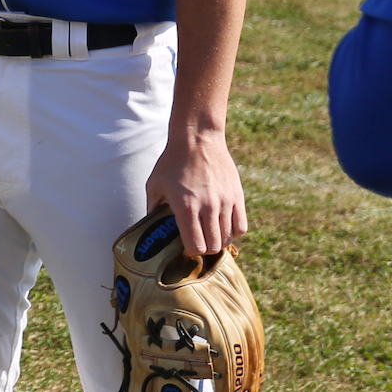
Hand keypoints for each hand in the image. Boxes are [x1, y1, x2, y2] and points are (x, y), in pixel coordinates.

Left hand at [145, 131, 246, 255]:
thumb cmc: (172, 162)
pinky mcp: (237, 196)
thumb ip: (152, 209)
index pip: (195, 246)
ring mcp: (225, 202)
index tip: (184, 247)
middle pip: (213, 246)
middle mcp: (208, 207)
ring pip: (227, 238)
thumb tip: (150, 229)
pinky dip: (233, 232)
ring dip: (217, 241)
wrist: (197, 139)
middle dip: (204, 250)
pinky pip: (241, 226)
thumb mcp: (154, 185)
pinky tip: (223, 226)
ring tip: (208, 234)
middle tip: (197, 242)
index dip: (190, 252)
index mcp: (186, 207)